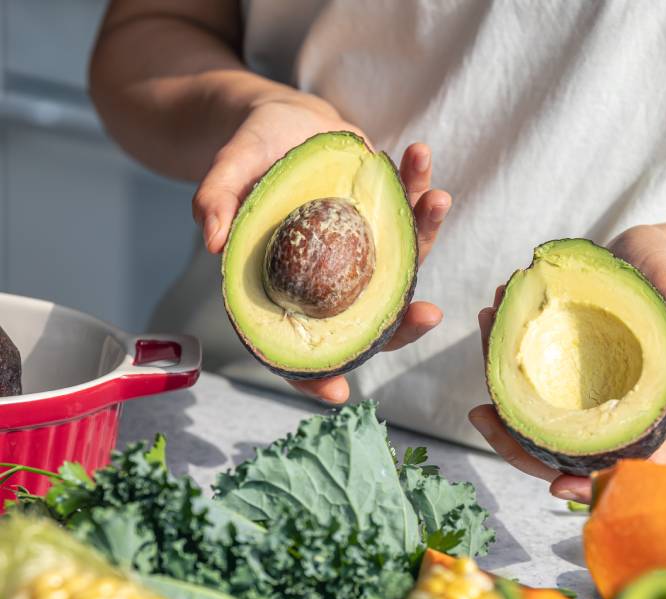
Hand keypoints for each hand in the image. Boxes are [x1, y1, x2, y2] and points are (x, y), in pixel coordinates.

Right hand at [192, 91, 451, 403]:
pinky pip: (410, 214)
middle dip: (402, 324)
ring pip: (401, 264)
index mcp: (286, 283)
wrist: (284, 121)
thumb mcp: (227, 168)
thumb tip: (211, 242)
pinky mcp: (386, 221)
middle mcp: (331, 279)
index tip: (339, 393)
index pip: (296, 343)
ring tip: (436, 198)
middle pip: (367, 320)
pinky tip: (420, 158)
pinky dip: (420, 187)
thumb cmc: (250, 152)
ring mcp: (363, 252)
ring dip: (426, 233)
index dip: (312, 374)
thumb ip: (215, 200)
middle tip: (428, 315)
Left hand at [468, 224, 665, 502]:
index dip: (595, 484)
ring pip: (533, 413)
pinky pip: (523, 371)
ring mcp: (576, 389)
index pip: (625, 464)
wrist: (651, 258)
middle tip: (481, 414)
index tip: (561, 487)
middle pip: (562, 451)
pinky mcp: (555, 364)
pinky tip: (491, 315)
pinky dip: (502, 348)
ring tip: (482, 337)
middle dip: (517, 443)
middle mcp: (605, 407)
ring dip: (500, 385)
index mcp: (644, 407)